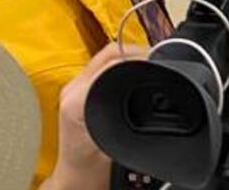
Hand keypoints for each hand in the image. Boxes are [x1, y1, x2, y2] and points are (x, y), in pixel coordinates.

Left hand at [42, 43, 147, 189]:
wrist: (79, 177)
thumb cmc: (91, 165)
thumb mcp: (115, 139)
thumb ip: (129, 114)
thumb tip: (146, 91)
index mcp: (76, 100)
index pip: (110, 61)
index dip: (136, 57)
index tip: (155, 59)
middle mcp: (72, 90)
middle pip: (109, 53)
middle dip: (136, 52)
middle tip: (157, 58)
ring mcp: (73, 89)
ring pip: (105, 56)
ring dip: (128, 56)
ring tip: (148, 61)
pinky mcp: (79, 90)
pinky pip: (102, 66)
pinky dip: (120, 64)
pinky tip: (133, 71)